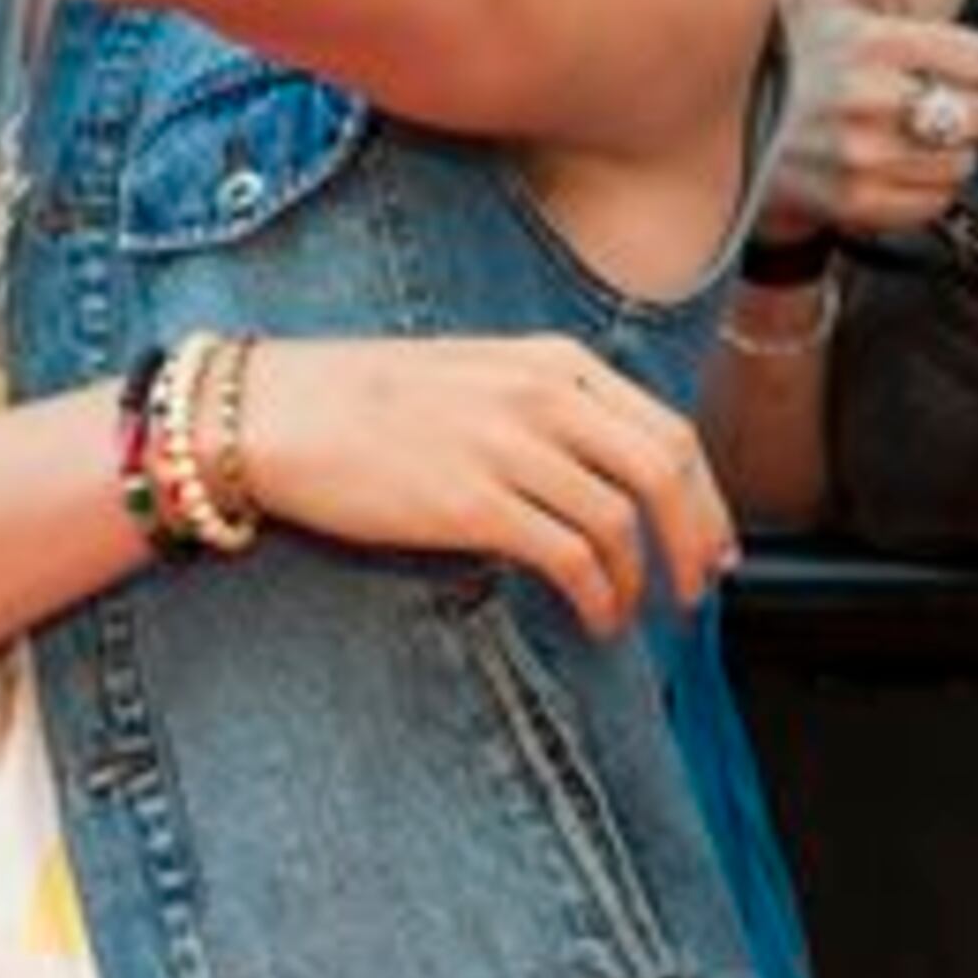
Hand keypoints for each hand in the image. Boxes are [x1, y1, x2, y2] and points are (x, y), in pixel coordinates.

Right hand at [235, 335, 736, 635]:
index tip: (711, 539)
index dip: (706, 495)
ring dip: (641, 581)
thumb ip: (544, 409)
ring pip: (622, 522)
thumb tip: (605, 477)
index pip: (665, 428)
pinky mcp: (471, 502)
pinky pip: (571, 558)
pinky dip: (598, 597)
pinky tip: (591, 617)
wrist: (266, 413)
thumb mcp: (471, 376)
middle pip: (664, 472)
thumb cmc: (353, 399)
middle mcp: (540, 395)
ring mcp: (506, 446)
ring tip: (627, 612)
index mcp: (548, 360)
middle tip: (695, 586)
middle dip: (697, 539)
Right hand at [770, 0, 977, 237]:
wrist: (730, 143)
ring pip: (962, 163)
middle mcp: (864, 95)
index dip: (970, 63)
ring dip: (940, 157)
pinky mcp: (852, 202)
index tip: (939, 67)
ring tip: (899, 142)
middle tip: (918, 109)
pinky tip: (886, 172)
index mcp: (869, 38)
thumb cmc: (802, 71)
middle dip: (959, 113)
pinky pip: (934, 201)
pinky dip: (920, 192)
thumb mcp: (838, 8)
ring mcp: (858, 153)